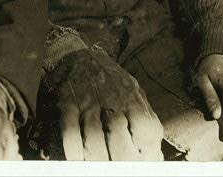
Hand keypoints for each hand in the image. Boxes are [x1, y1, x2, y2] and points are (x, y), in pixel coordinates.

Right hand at [47, 48, 163, 159]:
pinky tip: (78, 160)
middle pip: (119, 138)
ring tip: (98, 168)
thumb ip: (146, 122)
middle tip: (118, 169)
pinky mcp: (68, 103)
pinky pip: (69, 130)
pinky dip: (74, 149)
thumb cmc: (113, 84)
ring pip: (93, 137)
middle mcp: (112, 100)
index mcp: (133, 99)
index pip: (146, 131)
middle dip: (121, 160)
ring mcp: (88, 102)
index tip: (142, 161)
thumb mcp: (136, 95)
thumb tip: (154, 155)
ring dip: (97, 158)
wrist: (80, 56)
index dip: (146, 152)